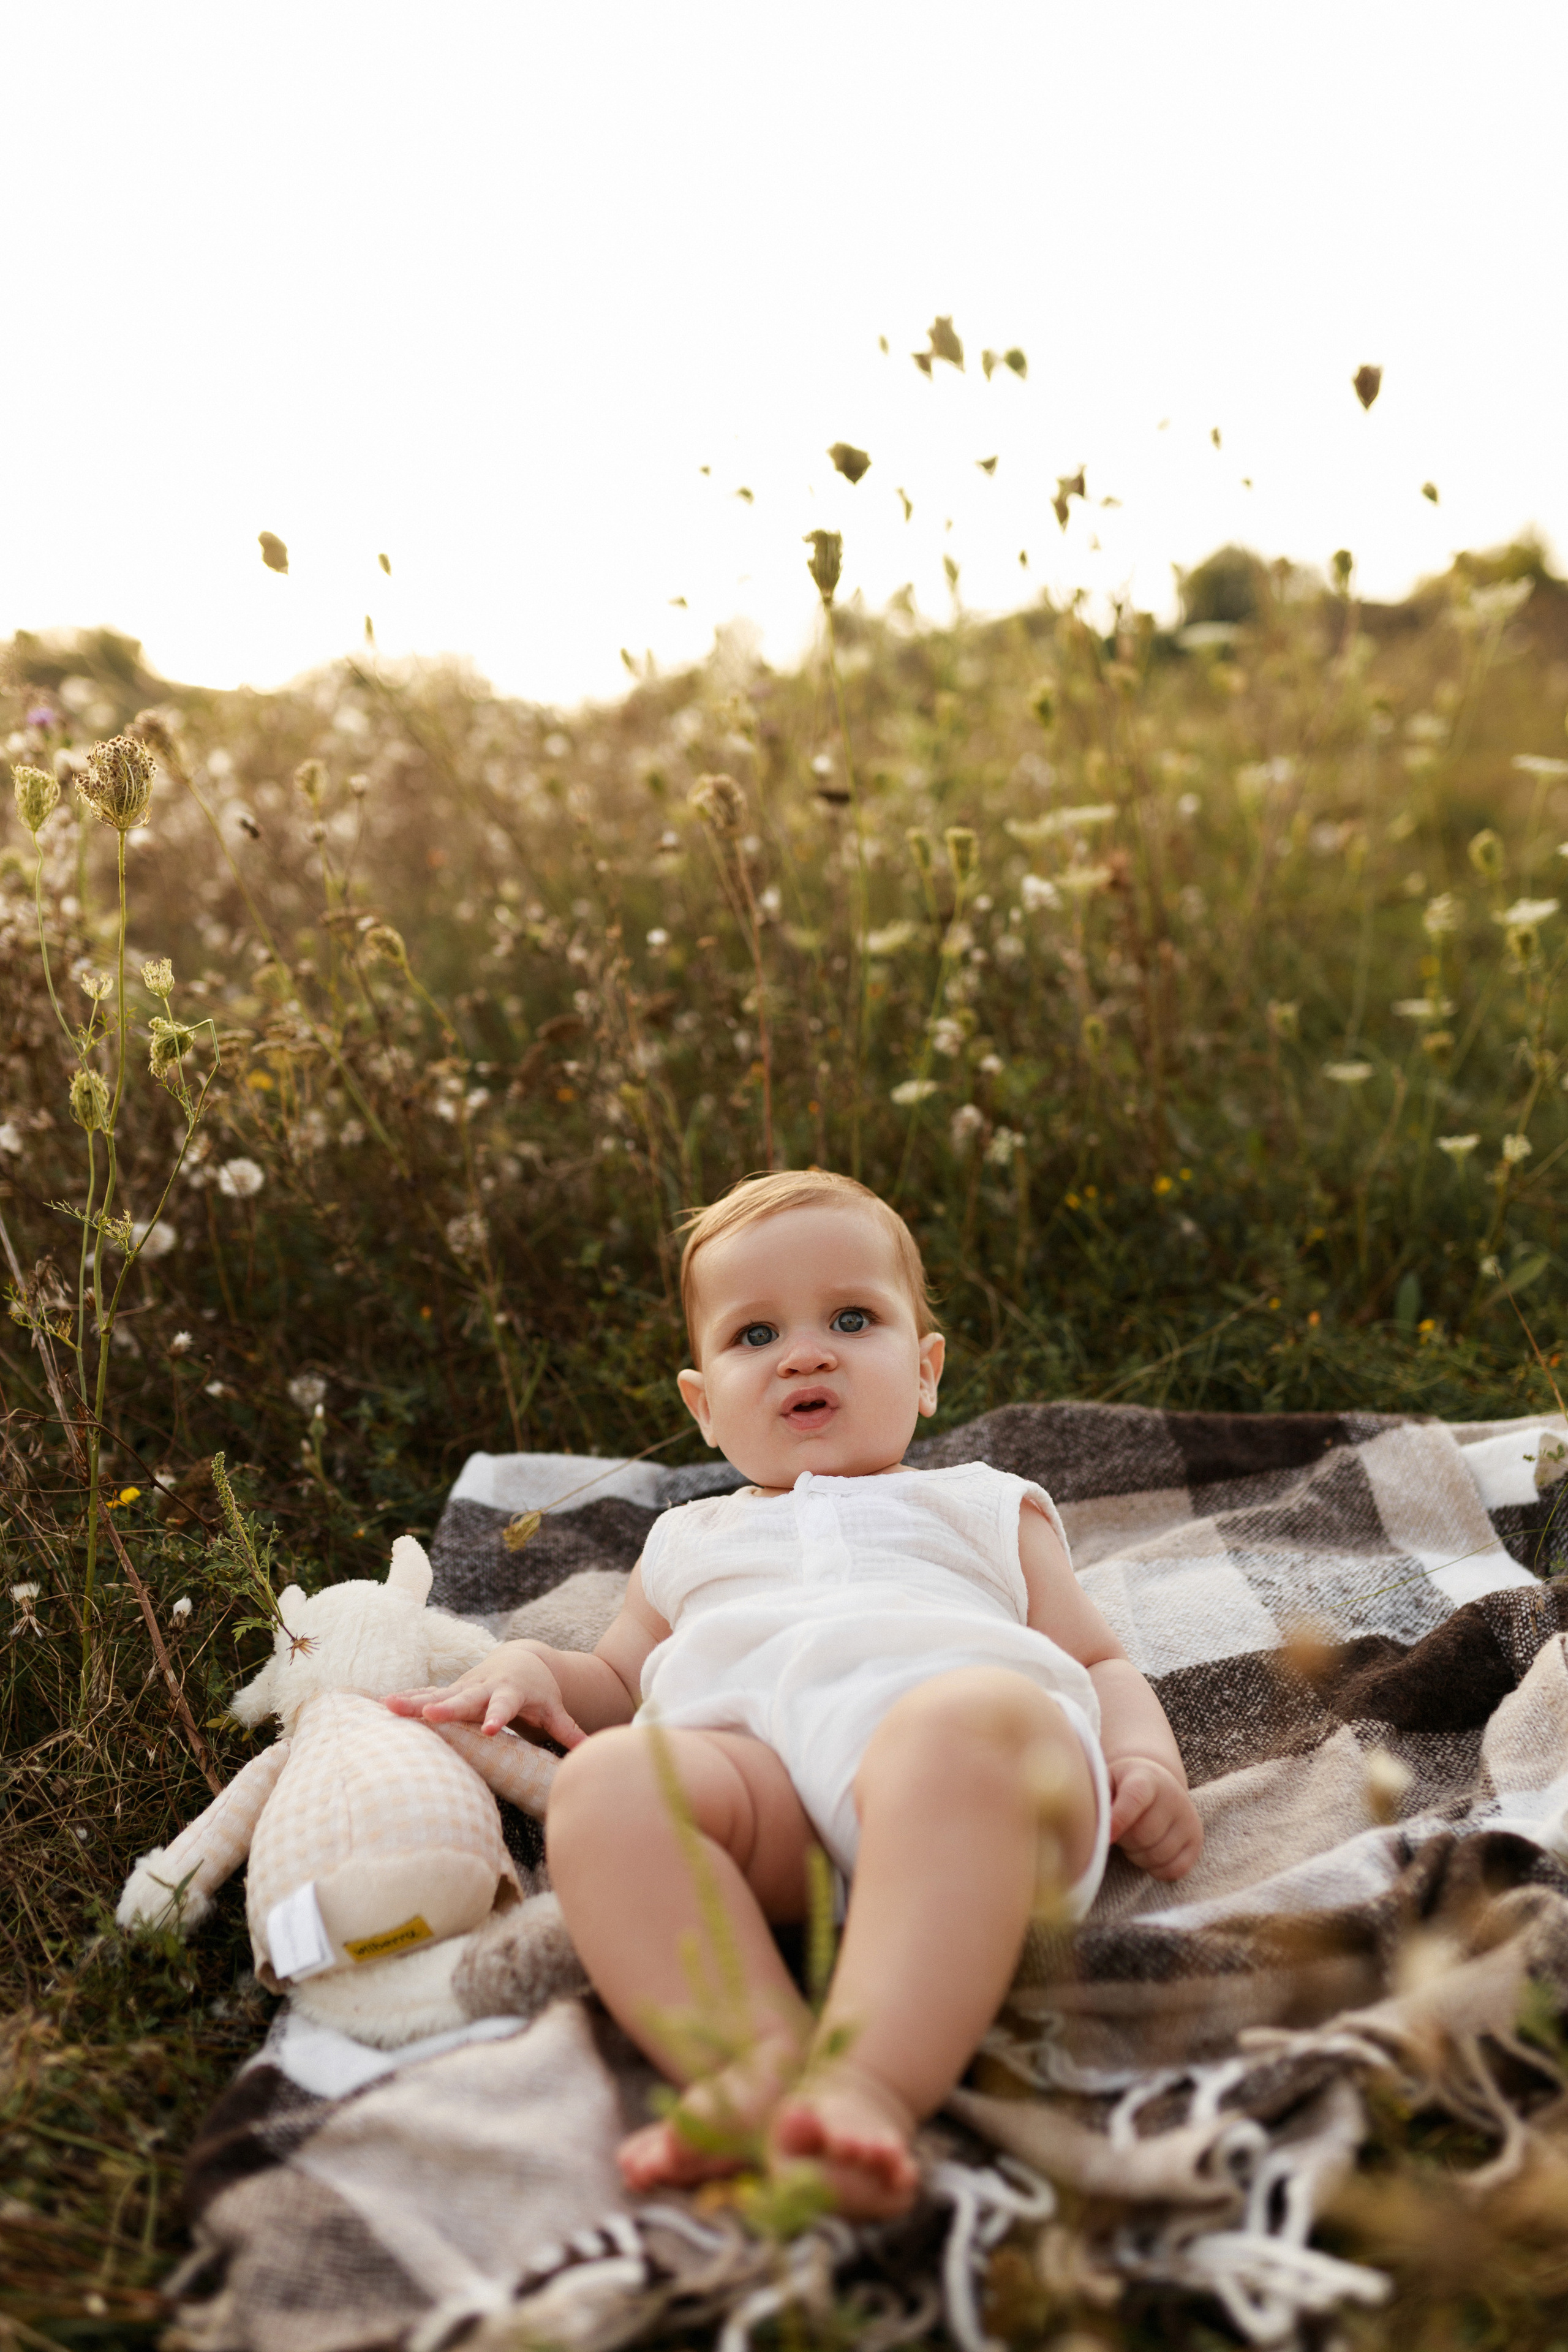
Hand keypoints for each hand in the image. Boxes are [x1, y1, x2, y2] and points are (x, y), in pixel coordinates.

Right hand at [385, 1639, 584, 1747]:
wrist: (521, 1660)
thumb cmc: (539, 1691)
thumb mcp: (554, 1709)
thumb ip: (568, 1729)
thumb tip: (590, 1750)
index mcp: (510, 1693)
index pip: (504, 1706)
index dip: (497, 1717)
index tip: (491, 1729)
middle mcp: (483, 1688)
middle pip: (465, 1699)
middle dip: (447, 1708)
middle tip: (430, 1716)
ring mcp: (464, 1688)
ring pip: (438, 1694)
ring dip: (414, 1701)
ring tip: (389, 1706)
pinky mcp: (451, 1691)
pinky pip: (426, 1695)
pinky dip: (408, 1699)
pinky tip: (383, 1705)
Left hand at [1107, 1757, 1202, 1880]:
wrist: (1156, 1784)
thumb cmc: (1120, 1787)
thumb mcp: (1105, 1782)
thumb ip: (1097, 1801)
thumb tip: (1093, 1830)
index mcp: (1145, 1777)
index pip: (1135, 1798)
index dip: (1119, 1819)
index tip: (1106, 1838)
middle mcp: (1172, 1795)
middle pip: (1142, 1835)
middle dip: (1124, 1841)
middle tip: (1119, 1832)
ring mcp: (1188, 1818)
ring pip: (1158, 1855)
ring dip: (1138, 1856)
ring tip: (1133, 1840)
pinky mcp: (1195, 1839)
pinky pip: (1174, 1869)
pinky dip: (1157, 1869)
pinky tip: (1149, 1853)